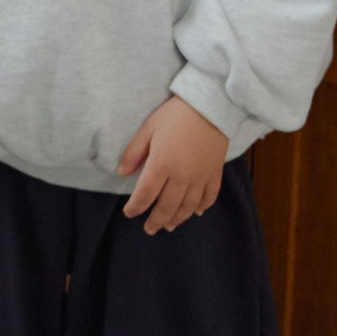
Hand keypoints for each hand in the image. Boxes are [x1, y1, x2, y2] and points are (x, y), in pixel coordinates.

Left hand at [117, 97, 227, 235]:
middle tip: (149, 229)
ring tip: (169, 226)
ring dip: (177, 218)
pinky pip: (209, 197)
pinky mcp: (215, 173)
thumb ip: (134, 152)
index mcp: (162, 164)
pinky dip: (201, 207)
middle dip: (156, 220)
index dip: (136, 207)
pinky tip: (195, 212)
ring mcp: (200, 177)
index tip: (130, 213)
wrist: (210, 105)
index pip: (145, 194)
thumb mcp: (148, 128)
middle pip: (167, 206)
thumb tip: (122, 173)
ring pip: (188, 206)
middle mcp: (181, 176)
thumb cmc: (175, 115)